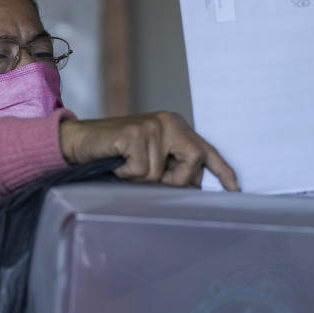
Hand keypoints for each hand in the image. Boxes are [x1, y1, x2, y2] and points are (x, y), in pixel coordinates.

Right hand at [59, 112, 238, 189]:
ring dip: (141, 180)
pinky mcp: (135, 133)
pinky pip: (141, 170)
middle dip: (177, 180)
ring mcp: (151, 126)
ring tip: (125, 168)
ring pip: (162, 172)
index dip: (222, 170)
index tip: (235, 190)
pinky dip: (126, 175)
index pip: (205, 149)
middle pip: (194, 158)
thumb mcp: (149, 159)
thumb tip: (194, 190)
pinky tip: (116, 164)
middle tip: (153, 182)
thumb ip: (172, 168)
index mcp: (175, 127)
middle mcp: (168, 122)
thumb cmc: (114, 154)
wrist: (78, 142)